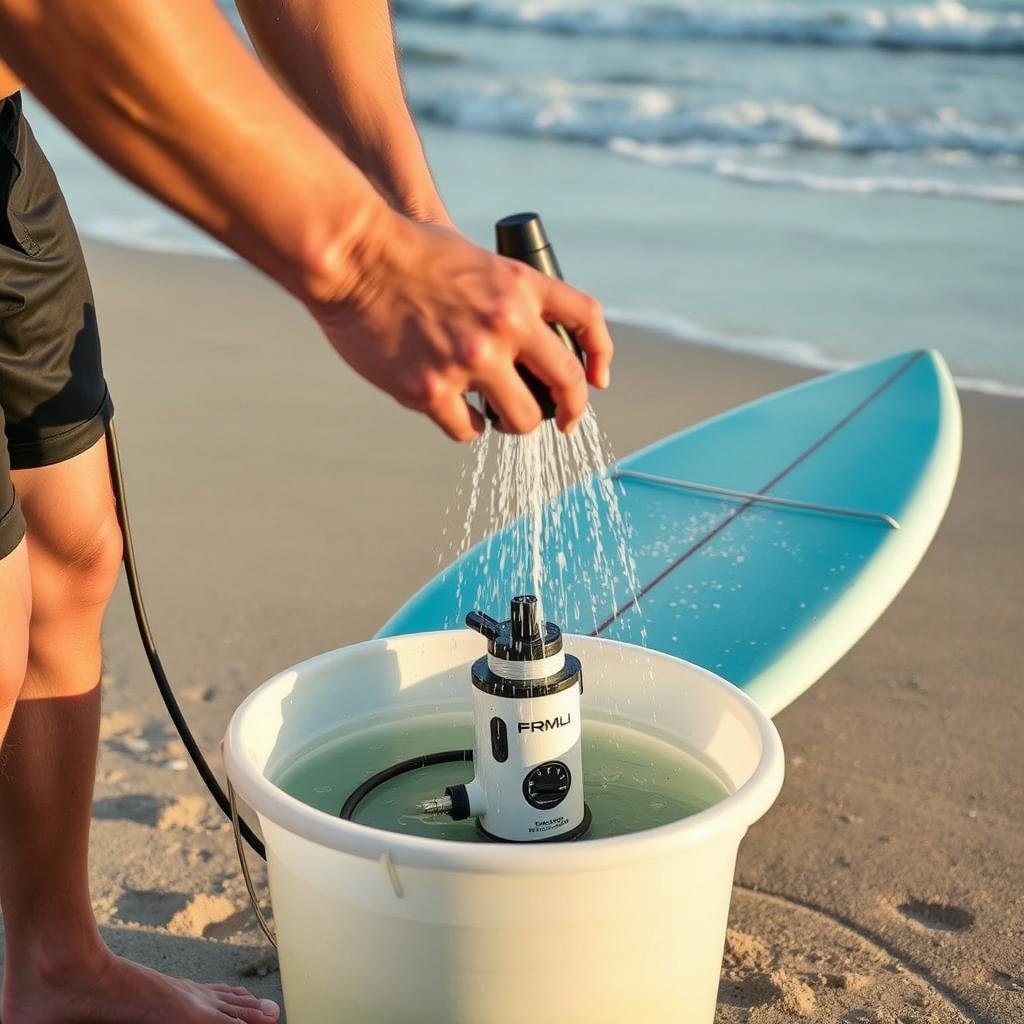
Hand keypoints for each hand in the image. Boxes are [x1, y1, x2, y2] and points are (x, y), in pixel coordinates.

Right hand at [307, 210, 612, 441]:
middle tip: (563, 422)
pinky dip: (467, 427)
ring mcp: (471, 360)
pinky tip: (459, 415)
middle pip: (565, 383)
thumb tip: (525, 335)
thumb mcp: (473, 257)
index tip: (595, 380)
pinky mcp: (433, 390)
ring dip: (514, 423)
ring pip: (522, 419)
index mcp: (521, 286)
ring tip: (500, 418)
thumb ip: (504, 293)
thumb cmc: (405, 250)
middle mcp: (506, 325)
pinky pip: (468, 430)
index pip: (586, 320)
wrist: (352, 256)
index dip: (600, 354)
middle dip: (570, 410)